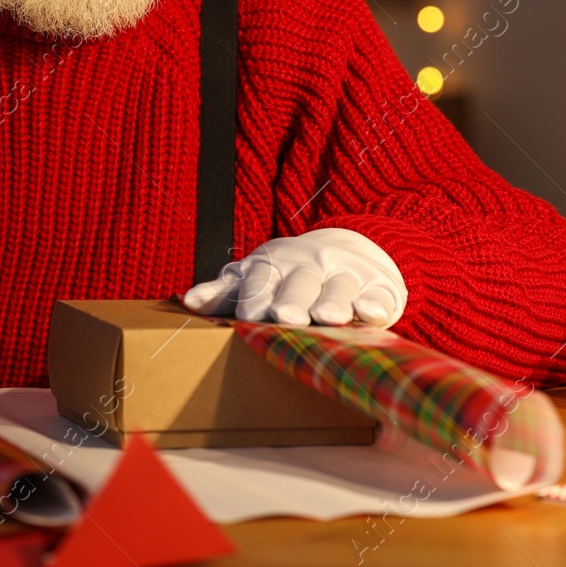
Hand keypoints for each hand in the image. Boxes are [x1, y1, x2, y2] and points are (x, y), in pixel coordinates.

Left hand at [181, 228, 407, 326]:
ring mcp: (346, 276)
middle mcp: (310, 268)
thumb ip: (225, 290)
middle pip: (301, 284)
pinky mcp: (378, 288)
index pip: (263, 281)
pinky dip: (375, 305)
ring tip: (329, 318)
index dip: (256, 297)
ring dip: (333, 302)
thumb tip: (187, 302)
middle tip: (285, 318)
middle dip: (293, 301)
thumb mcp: (257, 275)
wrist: (349, 248)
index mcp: (276, 266)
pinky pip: (378, 297)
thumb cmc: (288, 274)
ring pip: (339, 288)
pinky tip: (369, 313)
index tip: (249, 316)